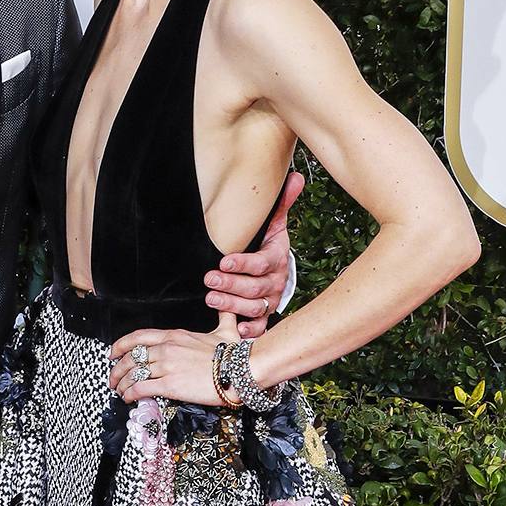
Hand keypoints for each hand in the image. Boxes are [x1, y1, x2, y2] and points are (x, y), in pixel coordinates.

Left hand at [108, 314, 240, 404]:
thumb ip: (223, 318)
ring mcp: (167, 366)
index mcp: (175, 335)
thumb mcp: (227, 330)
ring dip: (122, 383)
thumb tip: (227, 308)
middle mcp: (167, 348)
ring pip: (133, 373)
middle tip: (112, 377)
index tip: (113, 352)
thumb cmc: (235, 353)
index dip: (121, 344)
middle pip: (131, 357)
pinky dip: (131, 393)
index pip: (138, 337)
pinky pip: (142, 388)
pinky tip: (128, 397)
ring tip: (119, 390)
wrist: (241, 369)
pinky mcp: (170, 384)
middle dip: (117, 368)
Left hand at [204, 171, 303, 337]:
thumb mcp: (274, 224)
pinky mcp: (264, 315)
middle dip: (231, 284)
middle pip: (255, 287)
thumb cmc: (269, 244)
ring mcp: (270, 300)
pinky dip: (249, 329)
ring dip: (231, 304)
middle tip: (210, 279)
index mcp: (277, 258)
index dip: (244, 263)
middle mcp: (275, 281)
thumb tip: (295, 176)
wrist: (276, 269)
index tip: (223, 260)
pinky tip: (235, 328)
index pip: (262, 262)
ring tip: (211, 298)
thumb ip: (281, 202)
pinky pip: (259, 326)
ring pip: (254, 307)